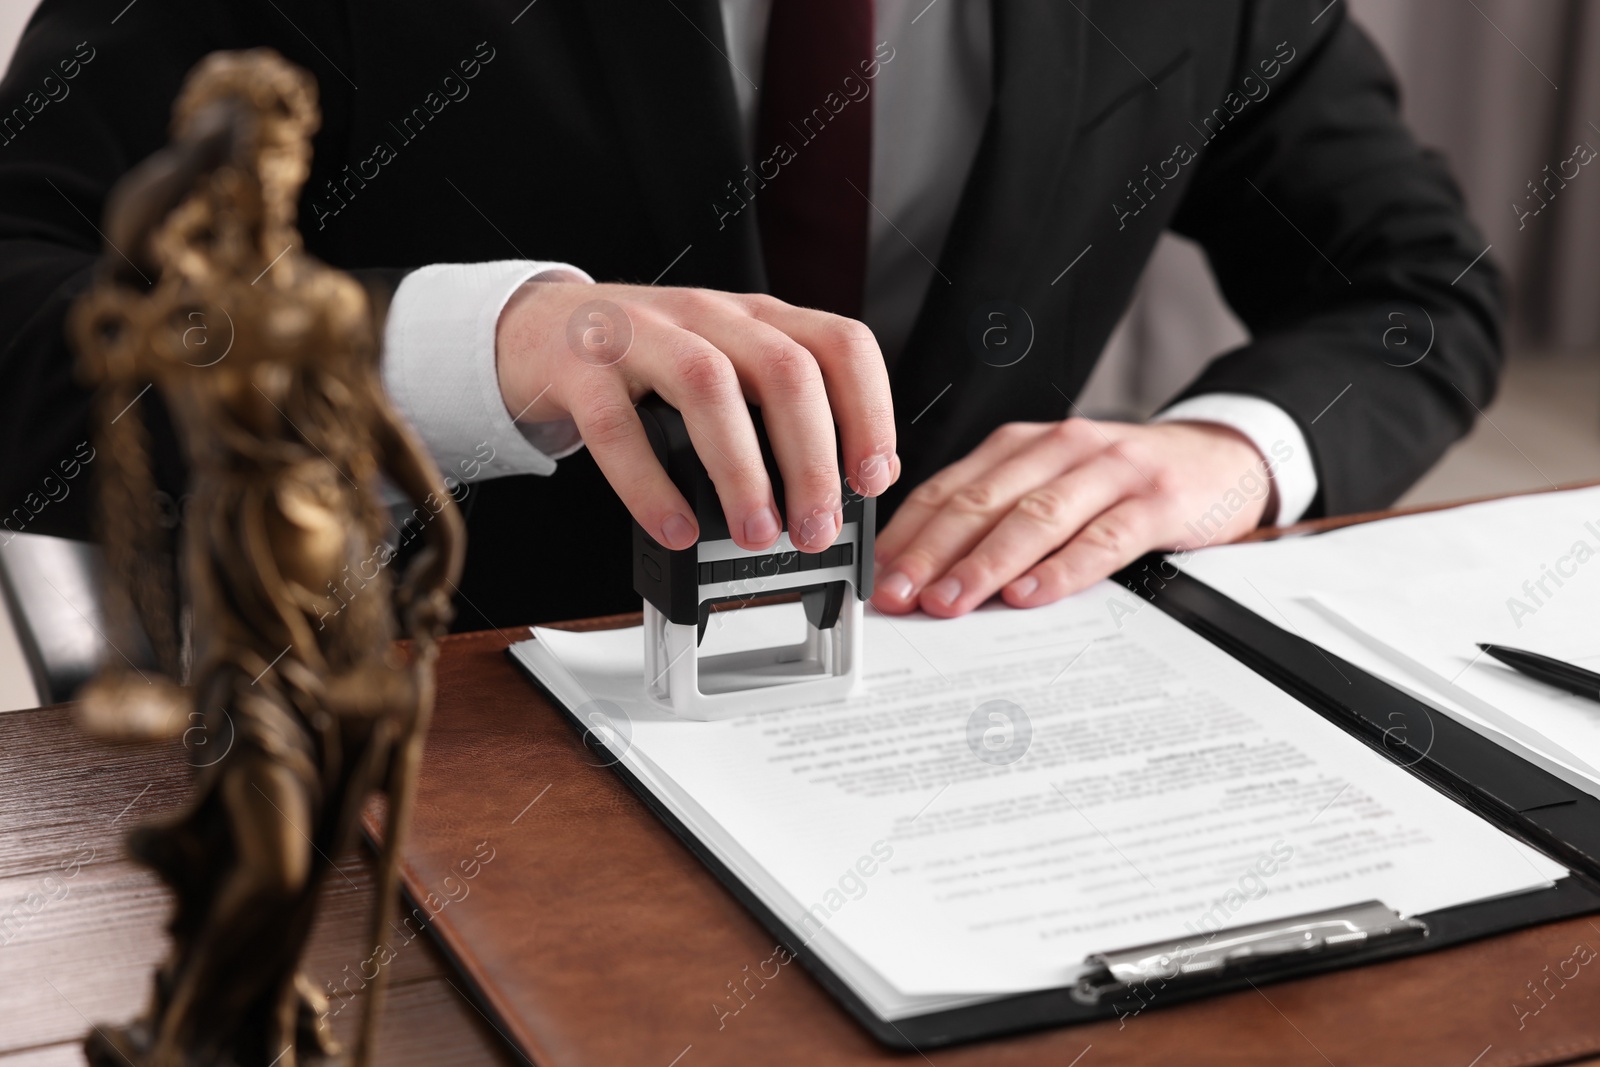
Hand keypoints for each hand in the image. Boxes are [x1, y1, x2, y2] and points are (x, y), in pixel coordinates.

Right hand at [496, 281, 898, 552]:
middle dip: (811, 461)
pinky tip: (675, 529)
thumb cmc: (647, 362)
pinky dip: (651, 486)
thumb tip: (851, 484)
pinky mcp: (583, 368)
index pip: (840, 344)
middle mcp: (708, 316)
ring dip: (743, 471)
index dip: (868, 411)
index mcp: (756, 318)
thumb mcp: (728, 371)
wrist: (540, 329)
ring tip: (756, 533)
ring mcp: (643, 334)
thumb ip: (784, 415)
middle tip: (815, 529)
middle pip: (785, 370)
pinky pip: (619, 427)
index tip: (871, 480)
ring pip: (710, 386)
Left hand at [871, 419, 1274, 616]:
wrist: (1222, 456)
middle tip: (900, 596)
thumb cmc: (1124, 482)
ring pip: (1036, 516)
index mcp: (1022, 445)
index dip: (908, 535)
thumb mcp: (1054, 484)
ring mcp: (1112, 470)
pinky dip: (1063, 568)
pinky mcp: (1159, 499)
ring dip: (987, 563)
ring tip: (952, 601)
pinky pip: (1104, 537)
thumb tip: (925, 574)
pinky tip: (1032, 595)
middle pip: (982, 502)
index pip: (950, 489)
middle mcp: (1060, 448)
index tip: (876, 578)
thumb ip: (997, 517)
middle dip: (932, 552)